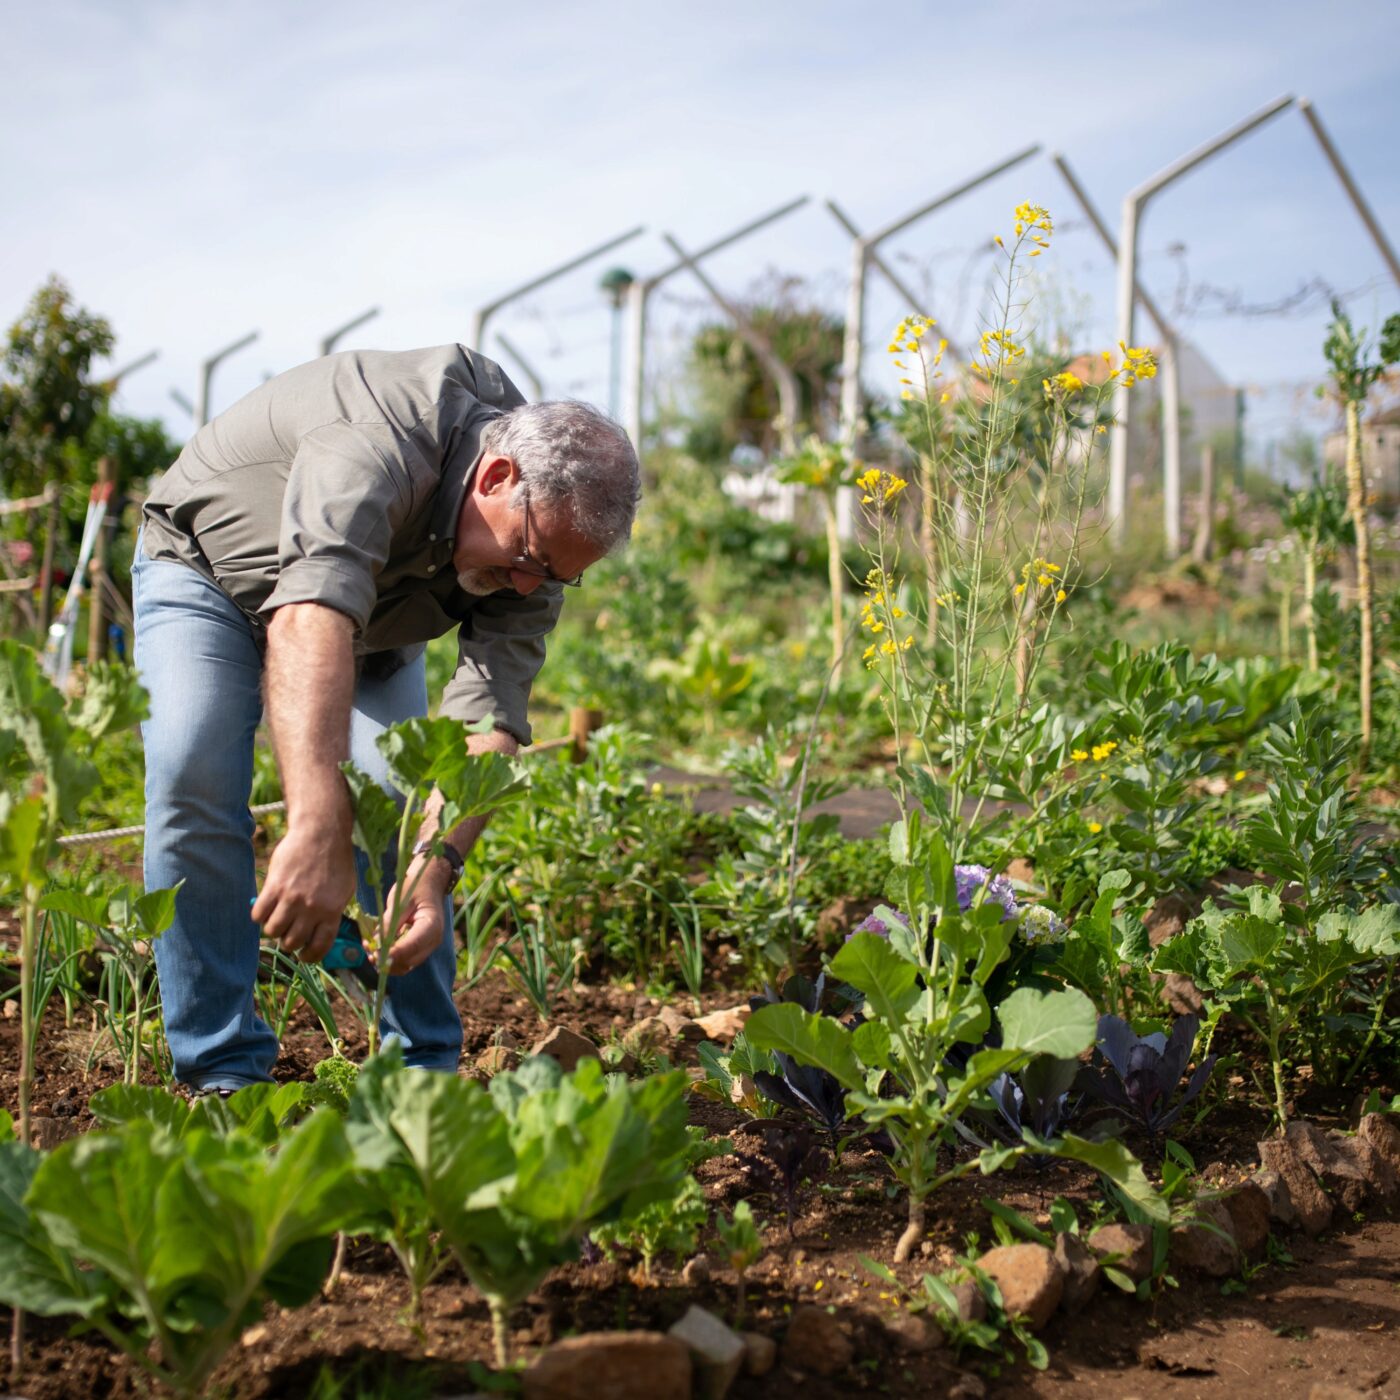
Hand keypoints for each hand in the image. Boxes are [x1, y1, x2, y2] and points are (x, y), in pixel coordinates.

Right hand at [252, 825, 356, 962]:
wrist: (321, 832)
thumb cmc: (336, 861)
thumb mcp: (346, 890)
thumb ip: (334, 913)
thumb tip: (322, 935)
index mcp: (332, 911)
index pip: (319, 946)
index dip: (310, 956)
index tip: (304, 955)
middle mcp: (311, 908)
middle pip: (291, 942)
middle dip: (289, 942)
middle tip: (289, 932)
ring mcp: (291, 898)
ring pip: (273, 931)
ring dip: (273, 929)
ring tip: (278, 919)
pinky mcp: (274, 886)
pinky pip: (258, 914)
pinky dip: (259, 916)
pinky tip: (266, 908)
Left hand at [371, 854, 450, 974]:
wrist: (429, 882)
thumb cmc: (416, 886)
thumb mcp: (401, 901)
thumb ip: (390, 923)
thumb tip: (376, 944)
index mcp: (431, 925)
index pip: (413, 945)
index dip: (394, 953)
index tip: (376, 955)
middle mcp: (432, 940)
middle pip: (409, 961)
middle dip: (387, 960)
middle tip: (368, 951)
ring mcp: (427, 946)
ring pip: (405, 965)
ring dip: (386, 962)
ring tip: (369, 950)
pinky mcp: (419, 947)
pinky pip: (404, 960)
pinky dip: (390, 958)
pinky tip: (377, 948)